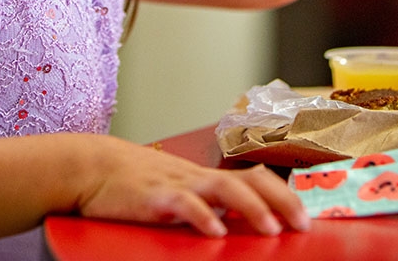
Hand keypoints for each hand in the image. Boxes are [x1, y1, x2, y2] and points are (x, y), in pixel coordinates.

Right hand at [77, 136, 309, 236]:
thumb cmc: (132, 183)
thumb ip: (201, 202)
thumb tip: (233, 223)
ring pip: (223, 187)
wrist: (91, 166)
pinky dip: (202, 216)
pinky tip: (216, 232)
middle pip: (248, 179)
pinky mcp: (153, 196)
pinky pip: (183, 203)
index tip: (306, 216)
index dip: (282, 194)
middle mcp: (197, 176)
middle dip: (280, 199)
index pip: (252, 177)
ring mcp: (177, 183)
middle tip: (303, 224)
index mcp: (203, 177)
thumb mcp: (173, 189)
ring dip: (252, 207)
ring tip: (272, 229)